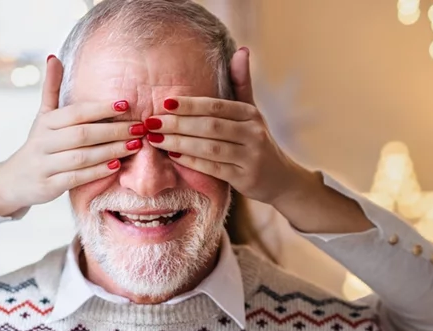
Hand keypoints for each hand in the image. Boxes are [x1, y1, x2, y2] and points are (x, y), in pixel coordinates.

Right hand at [0, 56, 143, 216]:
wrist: (14, 180)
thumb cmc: (39, 144)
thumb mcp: (43, 117)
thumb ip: (51, 89)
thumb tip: (54, 57)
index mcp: (46, 122)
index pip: (76, 113)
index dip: (101, 108)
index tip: (126, 104)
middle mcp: (44, 142)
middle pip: (82, 134)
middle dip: (113, 130)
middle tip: (138, 128)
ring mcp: (46, 165)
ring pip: (81, 157)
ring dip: (110, 151)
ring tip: (134, 146)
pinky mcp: (49, 185)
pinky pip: (76, 178)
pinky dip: (97, 172)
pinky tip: (116, 166)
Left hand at [141, 46, 313, 206]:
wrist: (280, 178)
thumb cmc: (256, 141)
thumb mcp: (252, 112)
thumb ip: (242, 83)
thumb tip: (242, 50)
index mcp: (250, 114)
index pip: (216, 106)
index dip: (190, 104)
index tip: (165, 102)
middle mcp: (253, 133)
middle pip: (210, 126)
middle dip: (178, 124)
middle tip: (151, 122)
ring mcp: (250, 157)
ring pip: (209, 148)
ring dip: (179, 143)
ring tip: (156, 138)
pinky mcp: (245, 178)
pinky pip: (213, 169)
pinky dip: (192, 162)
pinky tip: (173, 156)